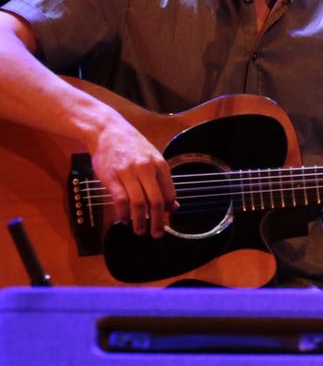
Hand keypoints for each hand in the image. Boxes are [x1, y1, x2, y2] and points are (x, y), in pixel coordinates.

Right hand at [91, 118, 176, 236]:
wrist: (107, 131)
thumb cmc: (132, 147)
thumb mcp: (153, 158)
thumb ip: (163, 181)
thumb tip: (173, 205)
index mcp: (160, 165)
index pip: (169, 194)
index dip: (168, 210)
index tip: (166, 221)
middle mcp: (146, 169)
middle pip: (156, 201)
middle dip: (158, 222)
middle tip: (157, 234)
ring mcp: (128, 173)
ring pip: (138, 203)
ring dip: (140, 221)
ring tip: (140, 231)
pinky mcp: (111, 177)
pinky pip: (120, 200)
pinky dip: (123, 213)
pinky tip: (123, 220)